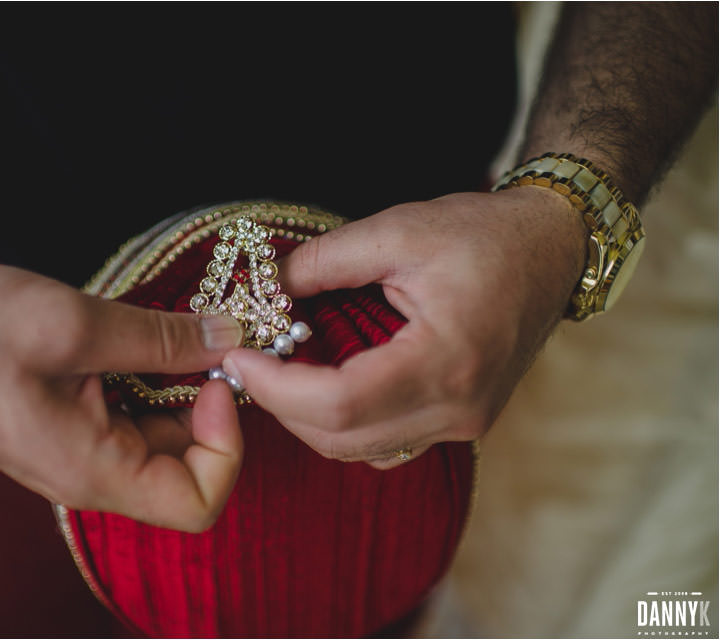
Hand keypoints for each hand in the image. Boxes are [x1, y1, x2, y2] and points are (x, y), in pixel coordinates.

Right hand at [0, 264, 244, 531]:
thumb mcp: (73, 324)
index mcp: (91, 470)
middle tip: (209, 342)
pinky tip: (139, 337)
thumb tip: (228, 338)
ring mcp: (78, 451)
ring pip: (160, 438)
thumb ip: (159, 338)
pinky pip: (130, 416)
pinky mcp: (68, 425)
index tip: (214, 381)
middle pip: (186, 468)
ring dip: (179, 388)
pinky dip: (149, 379)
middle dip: (209, 407)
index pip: (197, 501)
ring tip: (174, 331)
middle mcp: (89, 473)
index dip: (226, 446)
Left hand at [222, 187, 585, 468]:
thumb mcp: (397, 231)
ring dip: (308, 418)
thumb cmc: (483, 235)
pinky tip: (325, 381)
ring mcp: (463, 424)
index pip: (340, 403)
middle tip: (249, 361)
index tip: (239, 357)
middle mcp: (459, 409)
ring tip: (282, 368)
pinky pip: (384, 445)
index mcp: (447, 360)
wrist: (551, 250)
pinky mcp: (460, 422)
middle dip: (282, 405)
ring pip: (359, 451)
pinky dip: (343, 423)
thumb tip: (262, 288)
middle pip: (342, 438)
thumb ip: (322, 261)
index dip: (277, 387)